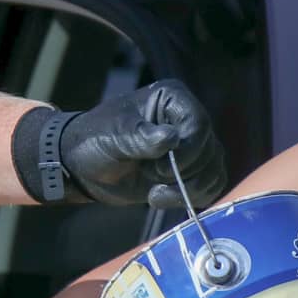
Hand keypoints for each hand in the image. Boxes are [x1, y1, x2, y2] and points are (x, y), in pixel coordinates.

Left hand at [60, 80, 226, 208]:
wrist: (83, 168)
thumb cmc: (94, 140)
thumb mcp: (113, 135)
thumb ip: (140, 137)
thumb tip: (171, 139)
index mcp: (171, 99)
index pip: (198, 123)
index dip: (186, 151)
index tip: (158, 168)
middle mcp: (187, 120)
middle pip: (209, 150)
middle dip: (182, 173)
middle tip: (150, 177)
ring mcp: (192, 146)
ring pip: (213, 171)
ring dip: (188, 189)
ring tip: (155, 193)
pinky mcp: (190, 171)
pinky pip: (211, 186)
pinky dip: (193, 197)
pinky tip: (164, 198)